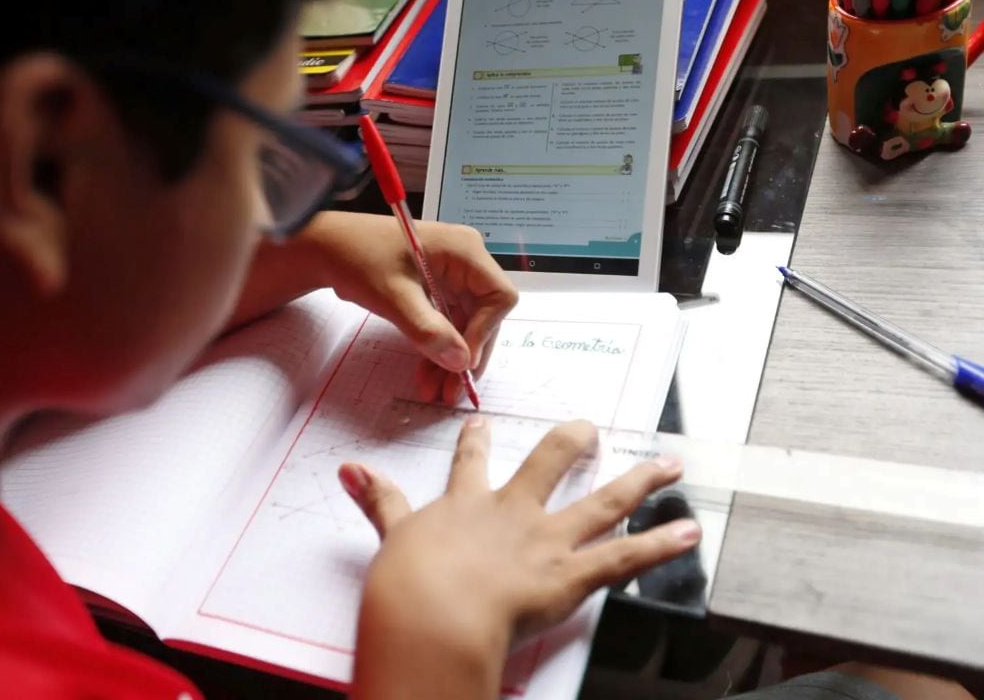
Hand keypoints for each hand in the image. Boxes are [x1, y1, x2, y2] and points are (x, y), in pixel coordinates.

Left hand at [310, 212, 517, 404]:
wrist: (326, 247)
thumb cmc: (358, 258)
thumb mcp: (393, 296)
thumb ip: (427, 329)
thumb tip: (461, 362)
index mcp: (464, 250)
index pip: (498, 297)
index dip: (485, 332)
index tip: (462, 362)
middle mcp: (465, 261)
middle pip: (484, 315)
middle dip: (467, 354)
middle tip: (450, 391)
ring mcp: (451, 276)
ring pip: (465, 325)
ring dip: (451, 358)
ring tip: (435, 391)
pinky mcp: (436, 289)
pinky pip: (446, 324)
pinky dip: (437, 348)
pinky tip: (427, 374)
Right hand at [342, 417, 698, 698]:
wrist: (434, 613)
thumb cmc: (410, 584)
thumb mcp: (390, 536)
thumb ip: (378, 500)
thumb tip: (350, 470)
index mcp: (467, 504)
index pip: (472, 463)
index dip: (477, 442)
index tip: (482, 425)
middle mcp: (513, 512)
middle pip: (549, 463)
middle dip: (573, 443)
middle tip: (589, 428)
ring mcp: (547, 541)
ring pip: (602, 502)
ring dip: (640, 481)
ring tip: (667, 465)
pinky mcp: (571, 575)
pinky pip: (625, 556)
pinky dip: (662, 544)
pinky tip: (688, 530)